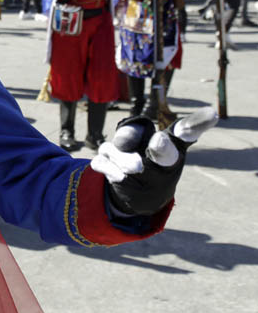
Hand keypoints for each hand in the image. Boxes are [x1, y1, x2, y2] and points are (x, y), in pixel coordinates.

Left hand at [91, 108, 217, 215]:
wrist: (140, 198)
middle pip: (162, 153)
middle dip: (160, 147)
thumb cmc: (146, 158)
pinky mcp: (126, 188)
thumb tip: (122, 139)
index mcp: (176, 149)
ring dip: (112, 150)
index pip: (187, 133)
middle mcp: (166, 165)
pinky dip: (101, 160)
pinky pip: (103, 163)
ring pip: (120, 153)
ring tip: (117, 154)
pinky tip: (109, 166)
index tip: (212, 113)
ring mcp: (147, 180)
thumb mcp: (144, 141)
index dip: (197, 124)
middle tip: (159, 140)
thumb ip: (134, 132)